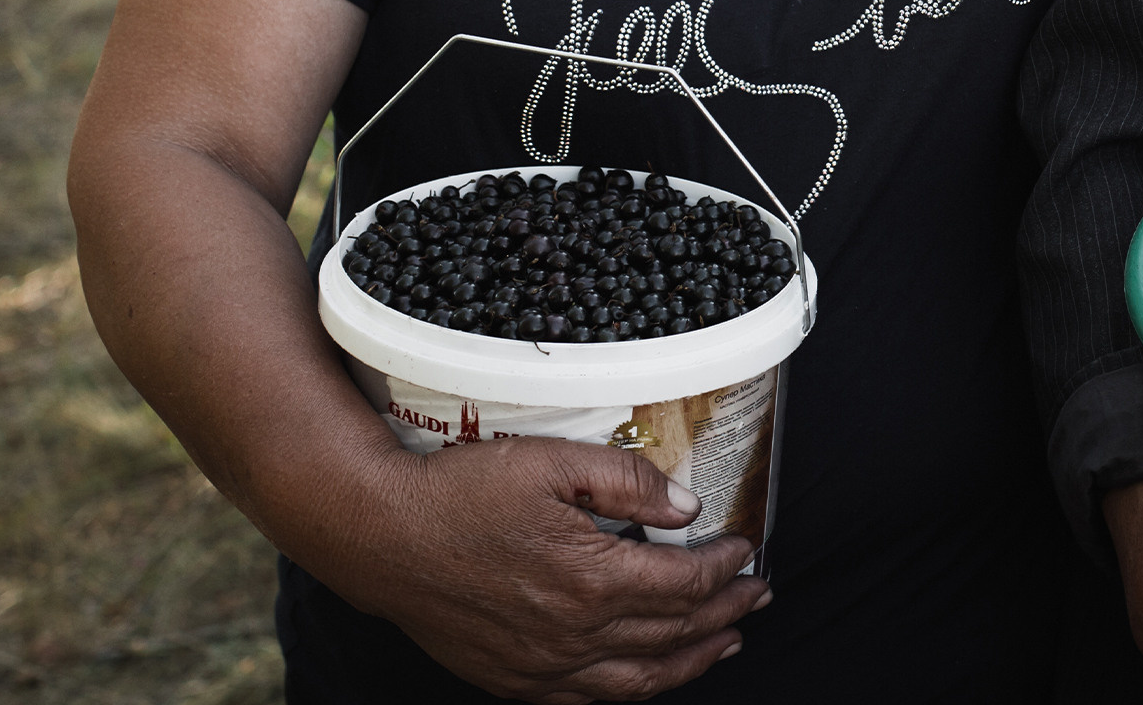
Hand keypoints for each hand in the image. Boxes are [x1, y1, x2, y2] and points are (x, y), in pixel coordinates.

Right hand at [316, 436, 770, 702]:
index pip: (683, 584)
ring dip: (692, 661)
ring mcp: (543, 667)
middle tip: (758, 596)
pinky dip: (635, 691)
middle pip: (673, 635)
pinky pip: (591, 701)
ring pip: (640, 680)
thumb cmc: (463, 492)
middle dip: (725, 614)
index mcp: (591, 579)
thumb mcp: (552, 462)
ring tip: (726, 643)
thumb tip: (687, 507)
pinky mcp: (515, 681)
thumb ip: (627, 481)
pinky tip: (649, 676)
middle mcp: (573, 635)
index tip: (746, 548)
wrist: (383, 538)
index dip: (724, 568)